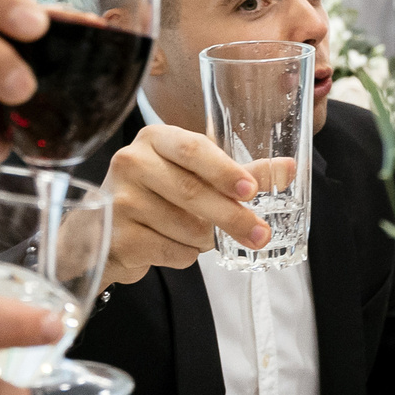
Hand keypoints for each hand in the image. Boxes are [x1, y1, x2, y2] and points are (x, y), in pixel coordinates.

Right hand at [98, 123, 269, 284]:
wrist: (106, 232)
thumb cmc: (159, 196)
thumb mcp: (197, 176)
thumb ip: (243, 173)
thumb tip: (289, 168)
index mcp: (155, 139)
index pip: (194, 149)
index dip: (225, 171)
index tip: (251, 191)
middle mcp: (132, 162)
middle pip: (192, 191)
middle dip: (232, 216)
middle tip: (260, 234)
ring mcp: (120, 200)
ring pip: (187, 227)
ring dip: (205, 239)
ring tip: (194, 233)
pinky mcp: (117, 236)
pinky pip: (171, 251)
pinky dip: (184, 255)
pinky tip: (171, 244)